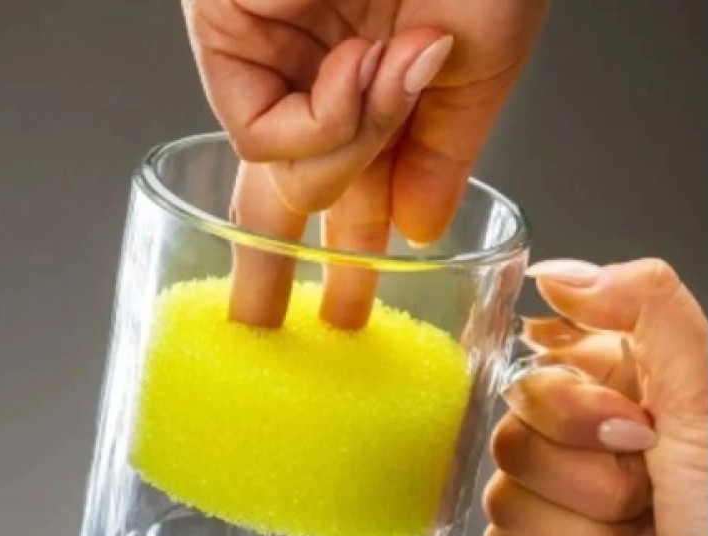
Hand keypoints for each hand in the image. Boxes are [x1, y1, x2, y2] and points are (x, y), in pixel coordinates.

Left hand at [183, 0, 547, 326]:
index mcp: (378, 83)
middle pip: (279, 199)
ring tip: (397, 74)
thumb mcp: (480, 62)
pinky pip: (265, 133)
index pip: (351, 193)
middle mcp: (317, 78)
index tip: (349, 316)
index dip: (350, 259)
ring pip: (287, 175)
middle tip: (259, 333)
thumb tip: (417, 234)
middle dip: (273, 271)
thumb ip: (442, 156)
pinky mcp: (227, 30)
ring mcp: (271, 58)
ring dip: (353, 149)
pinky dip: (324, 122)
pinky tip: (362, 73)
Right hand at [482, 259, 707, 535]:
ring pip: (504, 501)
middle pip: (510, 439)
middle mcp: (582, 438)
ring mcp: (560, 499)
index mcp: (620, 385)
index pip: (534, 371)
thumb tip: (556, 272)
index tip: (638, 431)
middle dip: (591, 484)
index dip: (575, 413)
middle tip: (652, 493)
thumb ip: (645, 306)